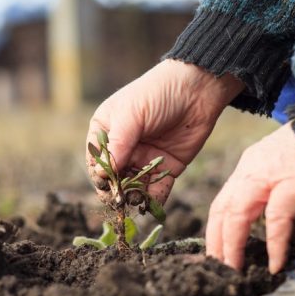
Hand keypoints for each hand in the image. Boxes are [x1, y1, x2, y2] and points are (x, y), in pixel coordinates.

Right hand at [87, 59, 243, 204]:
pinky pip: (157, 189)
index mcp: (107, 130)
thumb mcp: (132, 115)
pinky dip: (154, 199)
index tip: (105, 183)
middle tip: (120, 200)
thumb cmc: (157, 94)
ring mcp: (144, 158)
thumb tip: (103, 174)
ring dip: (134, 197)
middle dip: (116, 190)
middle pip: (114, 176)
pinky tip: (152, 206)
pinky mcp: (166, 167)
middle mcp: (123, 147)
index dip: (99, 173)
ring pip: (134, 186)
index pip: (96, 159)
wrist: (198, 90)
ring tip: (137, 203)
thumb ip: (118, 144)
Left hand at [206, 123, 294, 273]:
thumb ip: (286, 210)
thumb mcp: (292, 181)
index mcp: (248, 169)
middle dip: (216, 241)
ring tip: (235, 269)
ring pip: (238, 212)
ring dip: (233, 244)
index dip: (215, 229)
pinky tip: (275, 261)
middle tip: (218, 268)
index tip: (215, 253)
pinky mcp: (294, 180)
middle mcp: (250, 171)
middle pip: (221, 209)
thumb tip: (283, 241)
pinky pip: (277, 216)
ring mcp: (269, 175)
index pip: (222, 203)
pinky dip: (275, 242)